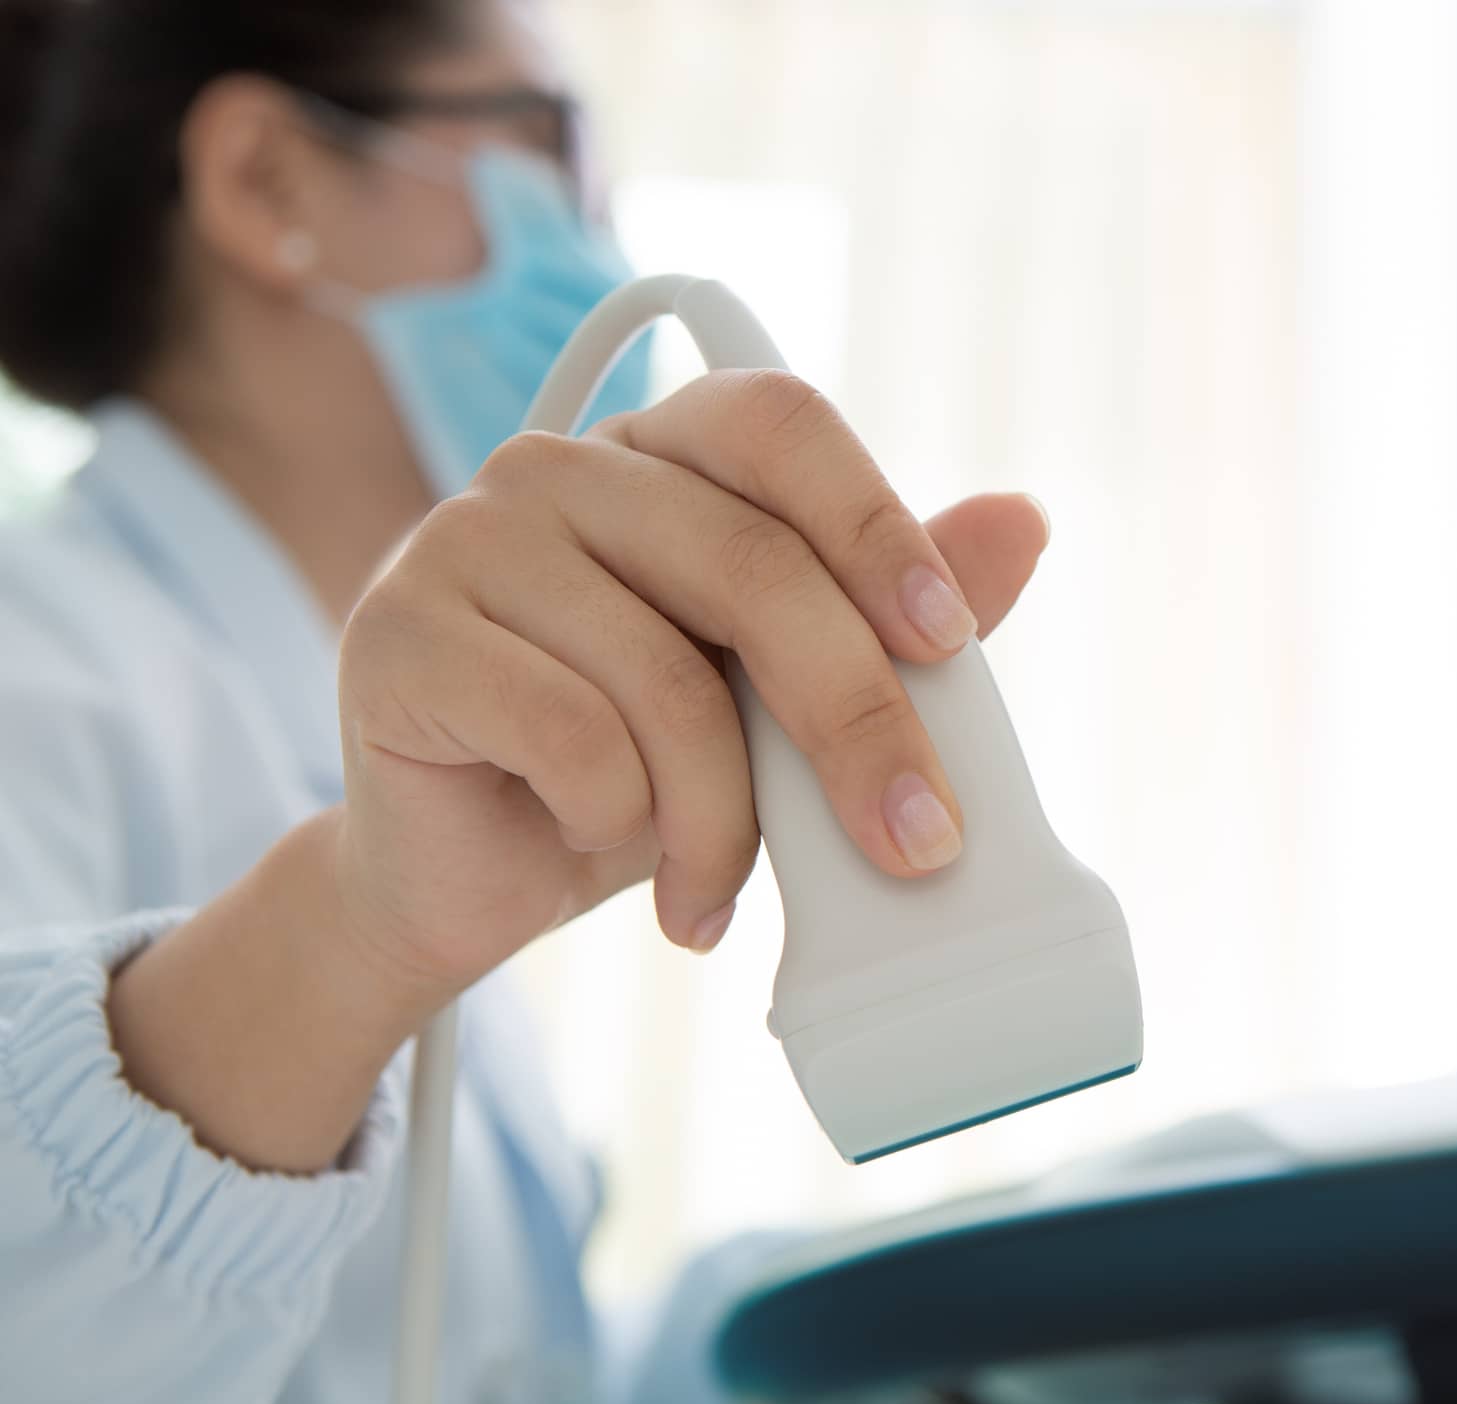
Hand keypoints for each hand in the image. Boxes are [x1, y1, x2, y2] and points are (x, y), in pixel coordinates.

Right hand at [333, 370, 1048, 1014]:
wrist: (471, 879)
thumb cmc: (637, 772)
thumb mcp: (777, 701)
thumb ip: (888, 614)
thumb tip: (1024, 520)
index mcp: (659, 453)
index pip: (780, 426)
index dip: (876, 524)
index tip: (950, 642)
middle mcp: (558, 468)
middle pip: (750, 565)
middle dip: (857, 722)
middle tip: (914, 839)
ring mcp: (464, 537)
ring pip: (666, 677)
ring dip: (720, 820)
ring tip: (715, 890)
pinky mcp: (398, 633)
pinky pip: (571, 737)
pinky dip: (615, 824)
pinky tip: (600, 852)